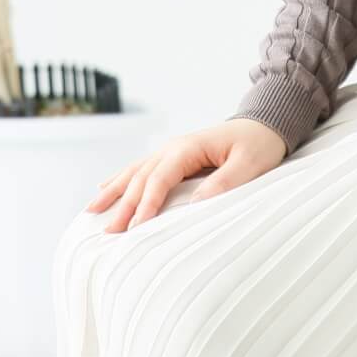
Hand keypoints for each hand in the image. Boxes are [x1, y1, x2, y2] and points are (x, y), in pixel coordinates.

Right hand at [84, 118, 288, 232]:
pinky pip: (142, 169)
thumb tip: (195, 205)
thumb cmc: (259, 144)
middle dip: (123, 205)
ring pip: (135, 172)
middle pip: (142, 178)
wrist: (264, 124)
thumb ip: (224, 182)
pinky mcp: (175, 157)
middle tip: (108, 232)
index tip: (135, 227)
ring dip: (114, 191)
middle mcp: (174, 147)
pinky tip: (106, 187)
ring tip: (92, 211)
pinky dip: (122, 179)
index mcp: (188, 148)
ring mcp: (172, 150)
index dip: (146, 203)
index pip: (160, 178)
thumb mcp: (249, 164)